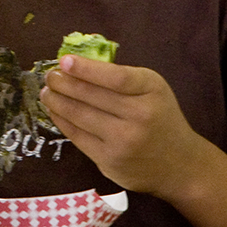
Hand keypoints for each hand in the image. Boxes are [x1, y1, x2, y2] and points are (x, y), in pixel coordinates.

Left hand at [40, 54, 200, 197]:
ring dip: (56, 101)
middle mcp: (140, 116)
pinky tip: (54, 111)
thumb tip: (74, 64)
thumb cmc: (160, 116)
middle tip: (49, 75)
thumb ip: (121, 76)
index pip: (114, 77)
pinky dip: (61, 121)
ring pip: (79, 115)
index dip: (85, 68)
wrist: (180, 165)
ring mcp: (124, 141)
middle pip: (90, 95)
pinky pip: (77, 136)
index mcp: (151, 90)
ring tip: (46, 91)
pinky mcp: (110, 161)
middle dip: (62, 82)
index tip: (63, 61)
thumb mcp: (151, 88)